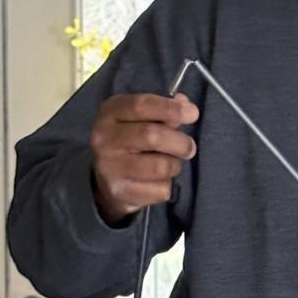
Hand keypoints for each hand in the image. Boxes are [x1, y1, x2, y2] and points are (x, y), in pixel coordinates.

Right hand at [89, 92, 199, 223]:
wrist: (107, 181)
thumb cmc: (130, 143)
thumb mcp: (140, 120)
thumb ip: (163, 112)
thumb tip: (186, 105)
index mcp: (110, 113)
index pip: (141, 105)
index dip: (170, 108)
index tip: (193, 113)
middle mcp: (104, 139)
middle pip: (152, 136)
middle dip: (179, 142)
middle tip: (189, 147)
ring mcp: (110, 167)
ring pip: (160, 166)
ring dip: (174, 165)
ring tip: (171, 164)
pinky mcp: (120, 192)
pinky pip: (160, 190)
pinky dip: (167, 186)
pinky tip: (157, 182)